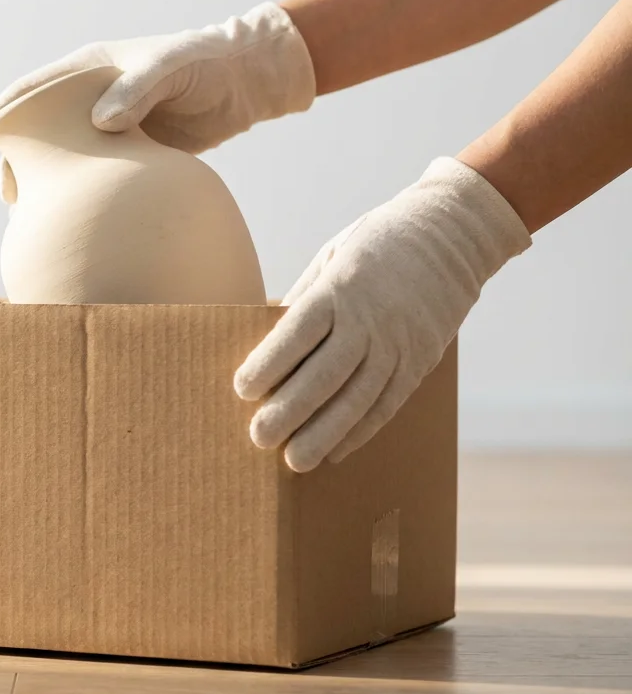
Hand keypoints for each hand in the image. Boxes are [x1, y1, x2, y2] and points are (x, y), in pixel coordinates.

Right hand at [0, 2, 315, 202]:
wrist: (246, 81)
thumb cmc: (206, 62)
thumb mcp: (171, 67)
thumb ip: (136, 91)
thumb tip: (101, 123)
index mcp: (88, 72)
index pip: (29, 94)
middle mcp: (92, 100)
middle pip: (40, 135)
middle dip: (18, 164)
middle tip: (7, 197)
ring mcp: (110, 130)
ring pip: (66, 162)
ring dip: (49, 186)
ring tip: (34, 218)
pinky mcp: (132, 156)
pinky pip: (96, 179)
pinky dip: (82, 199)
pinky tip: (75, 224)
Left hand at [233, 157, 532, 471]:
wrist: (453, 233)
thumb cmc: (377, 244)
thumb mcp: (332, 257)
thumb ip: (303, 300)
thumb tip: (268, 341)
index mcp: (341, 288)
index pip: (298, 332)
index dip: (269, 363)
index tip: (241, 390)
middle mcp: (372, 319)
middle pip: (326, 374)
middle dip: (290, 411)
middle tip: (259, 438)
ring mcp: (401, 343)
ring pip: (359, 398)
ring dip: (325, 434)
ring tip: (295, 461)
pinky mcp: (421, 361)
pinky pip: (389, 403)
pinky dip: (361, 431)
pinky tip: (335, 452)